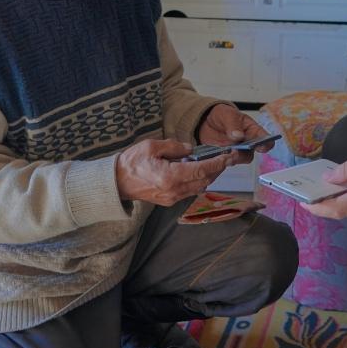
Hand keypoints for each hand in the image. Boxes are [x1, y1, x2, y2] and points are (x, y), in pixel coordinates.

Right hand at [116, 138, 232, 205]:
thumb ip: (174, 147)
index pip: (202, 170)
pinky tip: (199, 171)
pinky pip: (190, 191)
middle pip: (205, 180)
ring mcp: (172, 198)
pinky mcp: (170, 201)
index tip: (229, 156)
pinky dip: (199, 181)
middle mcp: (174, 190)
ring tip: (215, 163)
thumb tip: (191, 149)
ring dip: (209, 176)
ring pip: (199, 188)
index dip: (218, 163)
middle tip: (226, 158)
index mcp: (170, 177)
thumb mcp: (151, 146)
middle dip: (218, 169)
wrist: (117, 183)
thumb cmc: (131, 163)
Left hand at [197, 104, 275, 163]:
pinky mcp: (225, 156)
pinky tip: (217, 155)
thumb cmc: (222, 115)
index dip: (266, 144)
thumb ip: (233, 124)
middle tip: (236, 151)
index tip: (261, 146)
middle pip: (251, 153)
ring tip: (225, 154)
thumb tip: (239, 135)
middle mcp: (247, 143)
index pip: (264, 138)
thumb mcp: (227, 114)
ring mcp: (236, 151)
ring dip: (233, 158)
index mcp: (252, 130)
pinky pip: (226, 161)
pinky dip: (222, 160)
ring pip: (239, 159)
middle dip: (244, 153)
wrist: (207, 121)